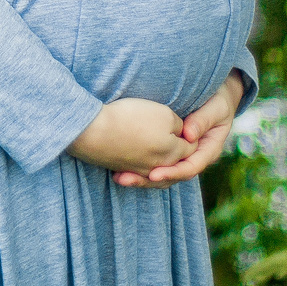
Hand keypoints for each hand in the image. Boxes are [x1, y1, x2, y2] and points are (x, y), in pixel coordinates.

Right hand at [66, 97, 191, 174]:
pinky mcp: (122, 169)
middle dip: (178, 150)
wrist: (95, 131)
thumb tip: (182, 132)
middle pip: (175, 161)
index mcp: (174, 153)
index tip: (186, 124)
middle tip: (176, 136)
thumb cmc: (133, 119)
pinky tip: (137, 157)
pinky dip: (142, 167)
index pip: (191, 147)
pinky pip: (138, 171)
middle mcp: (159, 167)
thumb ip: (180, 125)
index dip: (190, 134)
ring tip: (156, 148)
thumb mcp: (165, 114)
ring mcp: (139, 171)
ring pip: (157, 168)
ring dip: (159, 162)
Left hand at [115, 71, 244, 188]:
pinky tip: (120, 168)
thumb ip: (203, 119)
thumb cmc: (217, 100)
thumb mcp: (215, 107)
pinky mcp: (169, 151)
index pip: (189, 168)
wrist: (216, 96)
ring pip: (162, 174)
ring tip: (119, 177)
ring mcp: (181, 156)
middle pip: (172, 176)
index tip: (153, 174)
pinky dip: (139, 167)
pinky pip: (155, 164)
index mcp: (207, 151)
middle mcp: (194, 158)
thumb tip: (188, 135)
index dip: (171, 172)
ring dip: (140, 178)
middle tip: (127, 179)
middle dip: (149, 180)